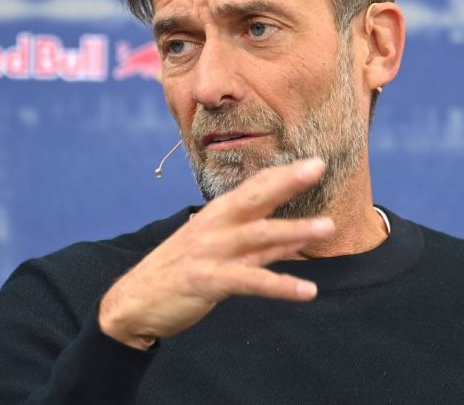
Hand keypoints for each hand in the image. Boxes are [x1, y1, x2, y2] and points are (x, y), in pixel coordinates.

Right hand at [98, 157, 334, 349]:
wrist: (134, 301)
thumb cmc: (180, 270)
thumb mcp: (218, 250)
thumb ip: (258, 246)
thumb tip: (296, 240)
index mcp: (217, 214)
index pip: (254, 186)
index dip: (283, 173)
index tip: (313, 161)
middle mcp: (215, 226)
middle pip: (256, 197)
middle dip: (288, 181)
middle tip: (318, 166)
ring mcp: (211, 251)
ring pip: (259, 236)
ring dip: (294, 230)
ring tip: (328, 227)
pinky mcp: (209, 280)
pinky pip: (251, 281)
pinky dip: (280, 285)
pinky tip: (307, 291)